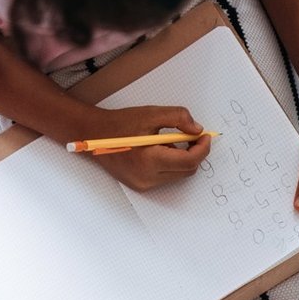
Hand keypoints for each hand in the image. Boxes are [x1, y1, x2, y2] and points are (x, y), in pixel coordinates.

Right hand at [84, 104, 211, 192]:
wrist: (93, 135)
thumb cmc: (120, 124)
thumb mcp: (151, 114)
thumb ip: (178, 118)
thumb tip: (197, 130)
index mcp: (150, 160)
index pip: (189, 161)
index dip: (202, 149)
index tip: (205, 136)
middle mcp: (147, 178)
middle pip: (187, 171)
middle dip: (194, 153)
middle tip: (191, 136)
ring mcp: (143, 184)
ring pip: (178, 175)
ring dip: (182, 159)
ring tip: (168, 141)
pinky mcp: (140, 186)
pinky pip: (166, 177)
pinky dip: (170, 164)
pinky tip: (159, 150)